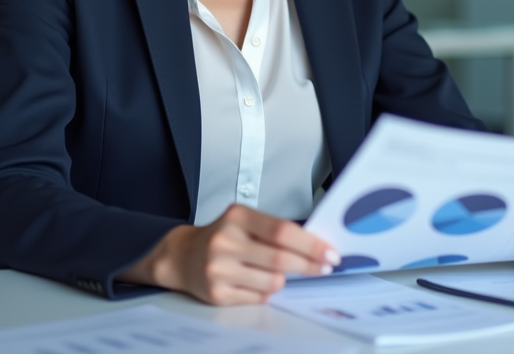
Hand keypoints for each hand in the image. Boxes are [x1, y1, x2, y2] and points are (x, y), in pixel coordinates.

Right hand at [120, 204, 338, 304]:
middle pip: (280, 259)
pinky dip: (266, 290)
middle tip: (325, 266)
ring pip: (272, 282)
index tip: (330, 252)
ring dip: (282, 279)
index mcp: (237, 217)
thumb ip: (275, 230)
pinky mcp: (217, 294)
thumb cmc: (223, 236)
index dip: (311, 244)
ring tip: (272, 271)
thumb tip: (317, 245)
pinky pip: (259, 297)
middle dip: (308, 265)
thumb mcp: (244, 221)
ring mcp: (219, 269)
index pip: (282, 231)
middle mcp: (225, 242)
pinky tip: (254, 281)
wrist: (183, 256)